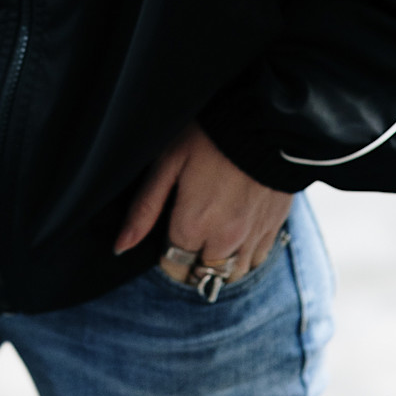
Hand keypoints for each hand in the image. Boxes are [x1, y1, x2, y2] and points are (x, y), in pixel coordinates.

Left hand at [114, 121, 291, 279]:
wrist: (264, 120)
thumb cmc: (209, 135)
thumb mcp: (167, 161)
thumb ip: (144, 208)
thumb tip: (120, 246)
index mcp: (192, 227)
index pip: (173, 268)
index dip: (166, 256)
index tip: (167, 236)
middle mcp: (224, 240)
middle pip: (202, 276)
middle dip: (191, 264)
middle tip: (187, 237)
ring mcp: (252, 236)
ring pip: (232, 274)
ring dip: (219, 265)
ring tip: (212, 239)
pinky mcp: (274, 226)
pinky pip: (258, 260)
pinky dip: (245, 255)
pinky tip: (237, 233)